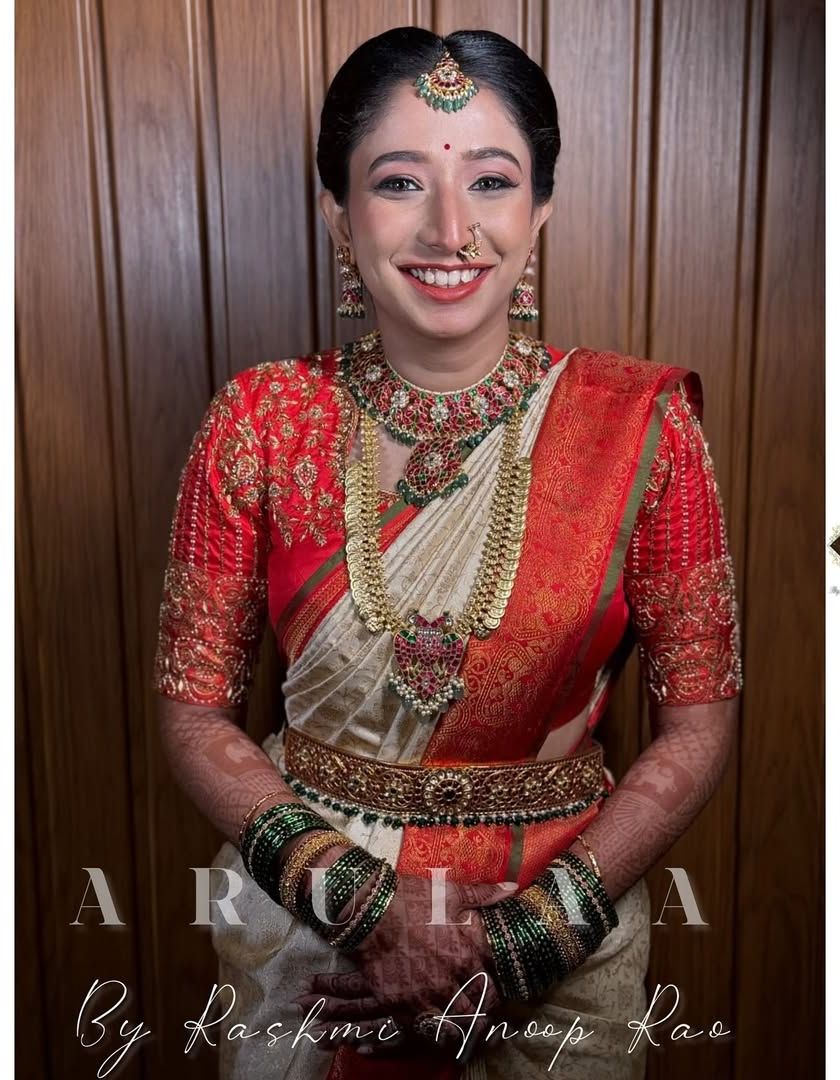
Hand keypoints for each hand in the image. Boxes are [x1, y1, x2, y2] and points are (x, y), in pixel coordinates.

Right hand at [294, 871, 514, 1059]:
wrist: (369, 912)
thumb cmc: (412, 899)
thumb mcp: (450, 892)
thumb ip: (483, 895)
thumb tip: (512, 890)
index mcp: (468, 951)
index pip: (497, 980)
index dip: (501, 987)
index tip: (500, 989)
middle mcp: (452, 978)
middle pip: (482, 1007)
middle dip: (488, 1012)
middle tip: (488, 1014)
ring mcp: (428, 995)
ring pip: (459, 1025)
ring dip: (467, 1029)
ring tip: (470, 1031)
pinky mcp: (405, 1006)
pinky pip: (429, 1031)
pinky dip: (439, 1034)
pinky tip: (443, 1033)